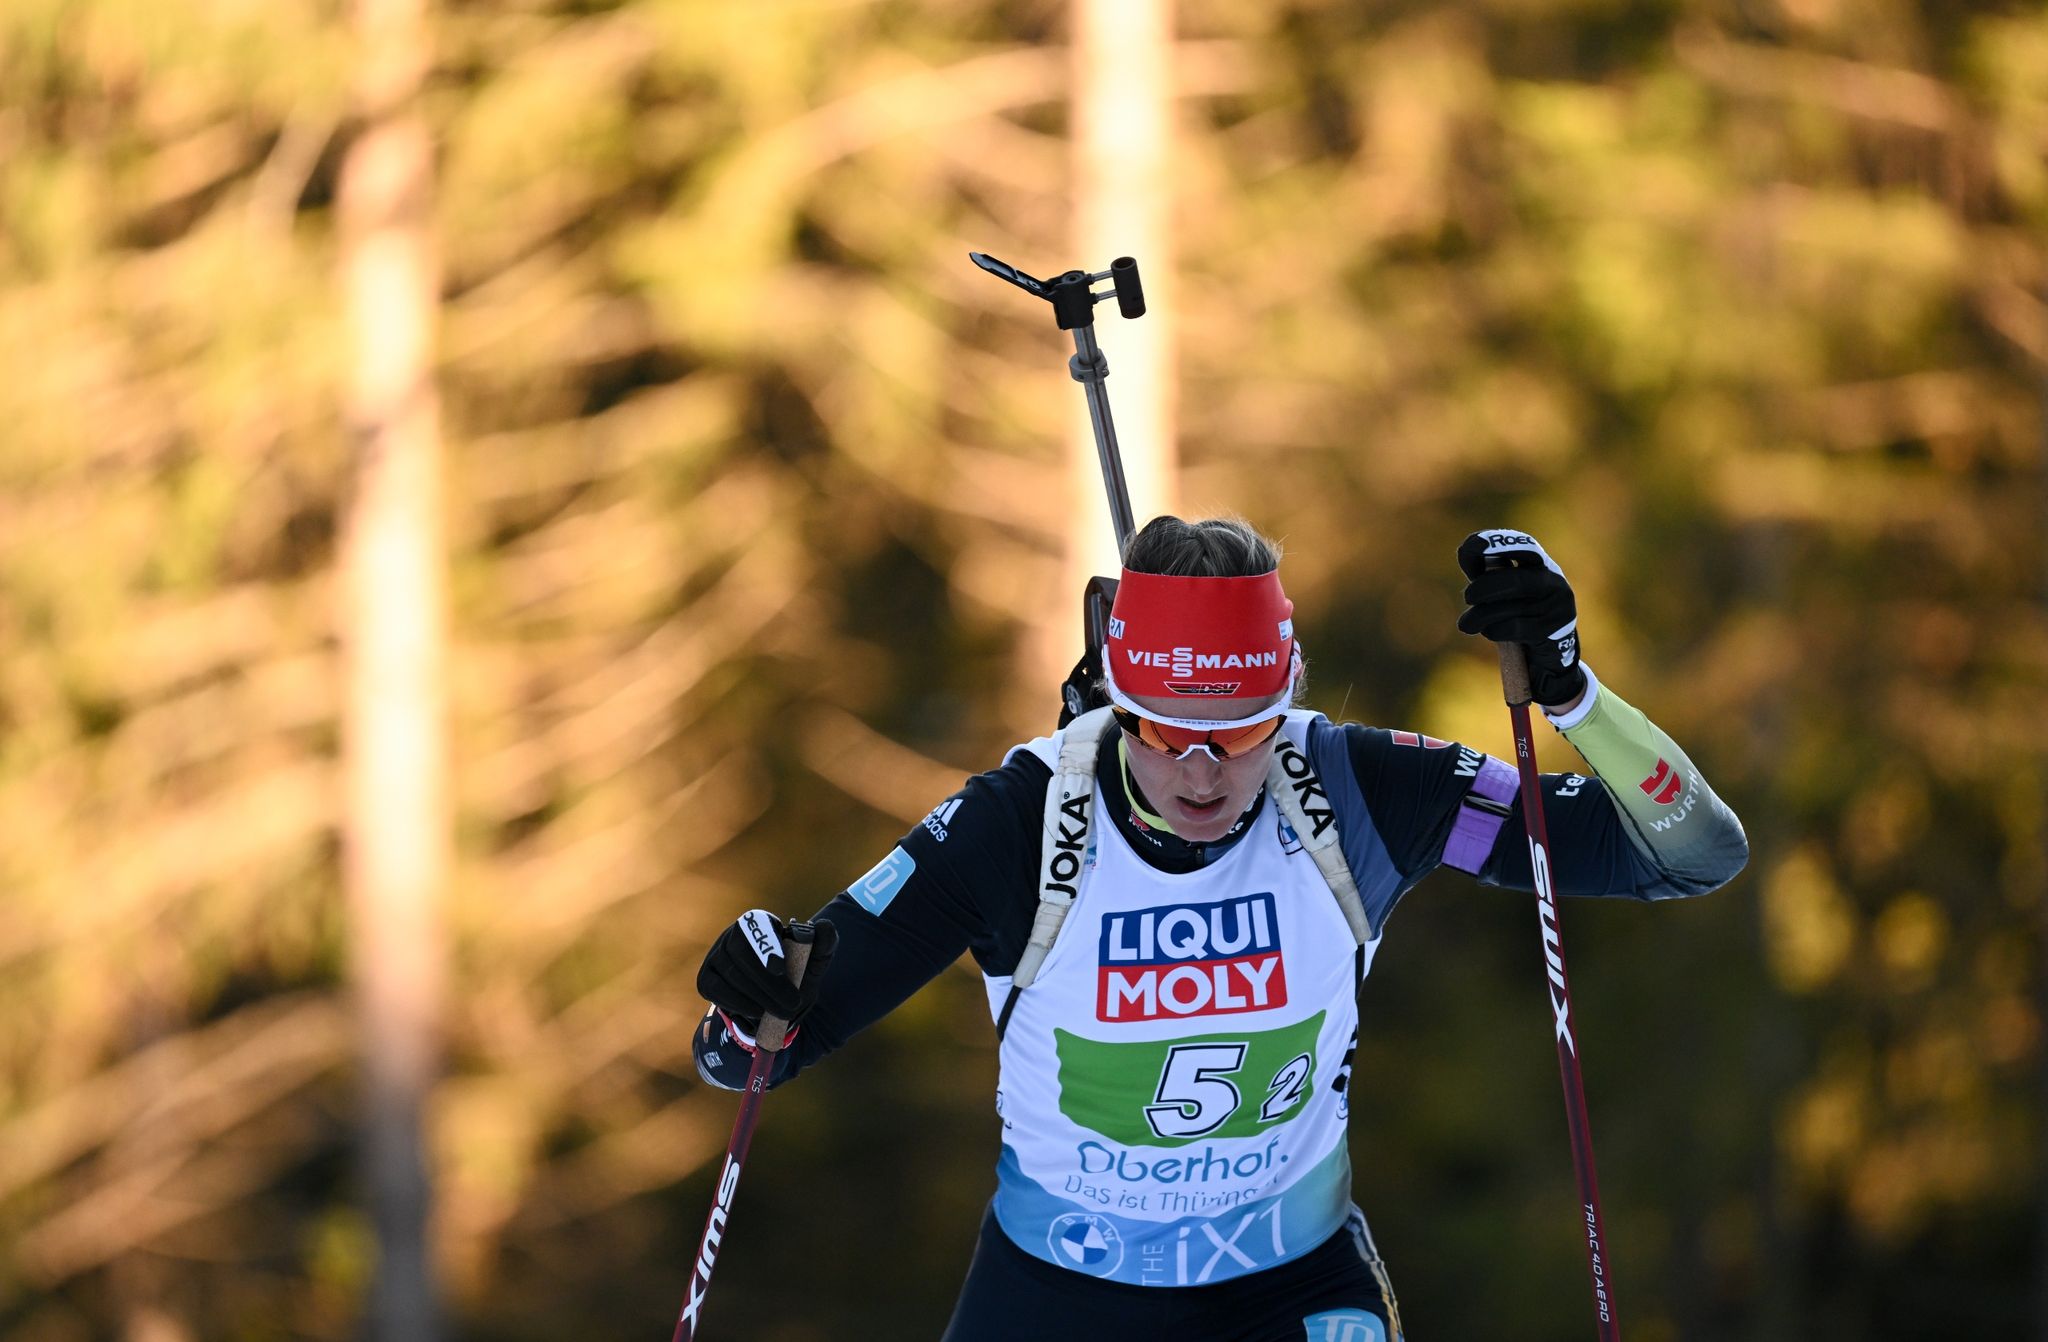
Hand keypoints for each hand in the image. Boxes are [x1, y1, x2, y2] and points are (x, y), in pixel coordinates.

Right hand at [697, 911, 836, 1043]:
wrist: (774, 1002)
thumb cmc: (795, 975)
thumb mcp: (813, 962)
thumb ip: (824, 944)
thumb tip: (825, 927)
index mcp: (759, 922)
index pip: (756, 925)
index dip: (765, 946)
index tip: (782, 970)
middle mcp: (732, 934)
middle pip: (740, 951)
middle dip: (766, 981)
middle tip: (792, 1003)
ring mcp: (716, 956)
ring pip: (730, 973)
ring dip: (757, 996)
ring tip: (782, 1012)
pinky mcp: (706, 978)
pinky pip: (716, 989)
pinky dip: (737, 1003)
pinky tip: (757, 1013)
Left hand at [1456, 530, 1586, 708]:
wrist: (1548, 650)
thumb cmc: (1518, 611)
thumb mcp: (1502, 588)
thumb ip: (1484, 570)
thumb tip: (1466, 552)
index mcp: (1541, 564)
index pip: (1524, 546)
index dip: (1499, 543)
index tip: (1471, 545)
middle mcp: (1554, 582)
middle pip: (1516, 580)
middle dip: (1484, 587)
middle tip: (1467, 597)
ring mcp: (1557, 607)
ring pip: (1513, 607)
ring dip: (1481, 615)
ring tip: (1466, 623)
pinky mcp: (1554, 632)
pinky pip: (1516, 629)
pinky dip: (1494, 630)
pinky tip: (1489, 631)